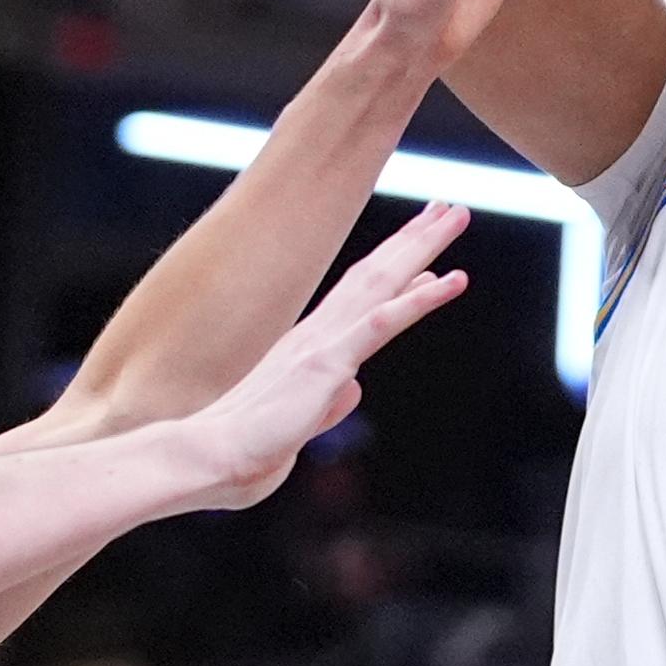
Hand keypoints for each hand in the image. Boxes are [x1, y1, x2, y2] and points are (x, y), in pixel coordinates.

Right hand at [173, 205, 467, 509]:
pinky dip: (420, 298)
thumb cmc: (244, 451)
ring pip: (384, 283)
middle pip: (375, 275)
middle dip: (414, 239)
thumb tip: (353, 389)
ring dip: (423, 246)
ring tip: (455, 213)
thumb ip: (328, 405)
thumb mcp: (298, 425)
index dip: (392, 267)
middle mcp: (318, 334)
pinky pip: (384, 322)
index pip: (359, 296)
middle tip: (447, 208)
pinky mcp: (329, 361)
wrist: (209, 456)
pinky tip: (453, 278)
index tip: (420, 245)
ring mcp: (324, 343)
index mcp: (309, 347)